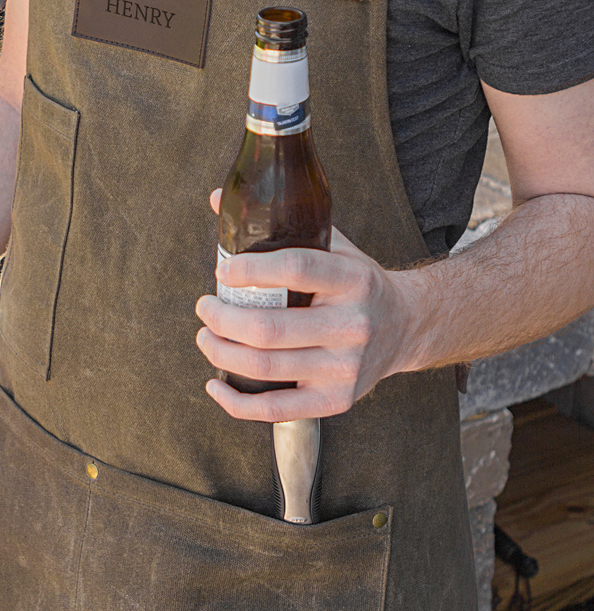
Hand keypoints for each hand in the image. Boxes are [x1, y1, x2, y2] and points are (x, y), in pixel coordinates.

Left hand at [194, 189, 420, 421]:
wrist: (406, 326)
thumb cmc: (356, 283)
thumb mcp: (332, 245)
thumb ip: (280, 224)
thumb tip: (217, 200)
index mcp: (353, 279)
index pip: (296, 269)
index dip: (250, 270)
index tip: (221, 269)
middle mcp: (352, 325)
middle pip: (269, 328)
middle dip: (221, 318)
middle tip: (204, 307)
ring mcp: (346, 368)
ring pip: (266, 367)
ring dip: (221, 352)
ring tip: (206, 336)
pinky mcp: (337, 400)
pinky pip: (276, 410)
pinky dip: (236, 402)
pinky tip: (216, 384)